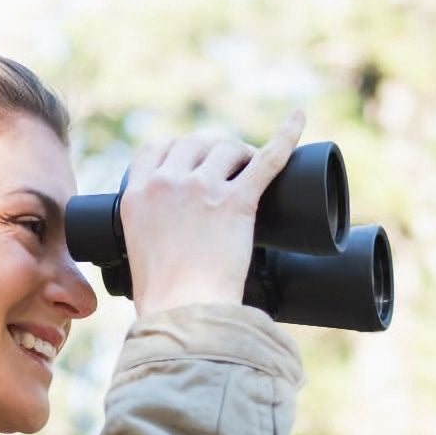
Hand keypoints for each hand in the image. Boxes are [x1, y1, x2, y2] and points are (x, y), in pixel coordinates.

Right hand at [120, 110, 305, 317]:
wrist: (182, 315)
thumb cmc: (164, 301)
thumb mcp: (140, 254)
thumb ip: (150, 234)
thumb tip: (169, 243)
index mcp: (137, 196)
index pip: (156, 149)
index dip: (176, 151)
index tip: (189, 160)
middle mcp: (166, 184)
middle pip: (194, 144)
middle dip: (213, 151)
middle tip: (229, 170)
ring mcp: (201, 189)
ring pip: (227, 148)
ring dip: (241, 153)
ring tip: (251, 168)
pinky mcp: (236, 202)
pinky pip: (267, 159)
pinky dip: (285, 136)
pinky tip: (298, 119)